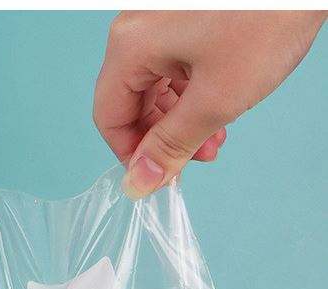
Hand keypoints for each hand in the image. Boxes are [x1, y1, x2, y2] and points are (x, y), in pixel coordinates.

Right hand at [93, 11, 324, 197]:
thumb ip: (171, 146)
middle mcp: (138, 28)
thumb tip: (139, 183)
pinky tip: (220, 104)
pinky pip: (175, 64)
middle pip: (131, 102)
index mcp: (131, 46)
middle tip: (195, 159)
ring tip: (215, 136)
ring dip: (180, 120)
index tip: (158, 176)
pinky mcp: (187, 15)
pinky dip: (192, 92)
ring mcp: (162, 19)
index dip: (132, 155)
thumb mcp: (216, 98)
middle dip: (162, 138)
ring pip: (155, 86)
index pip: (110, 117)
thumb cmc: (269, 16)